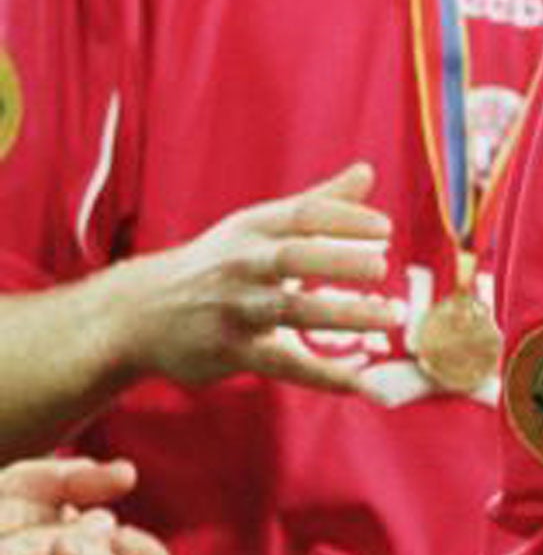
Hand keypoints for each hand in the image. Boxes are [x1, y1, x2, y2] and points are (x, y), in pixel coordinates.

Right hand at [97, 163, 402, 395]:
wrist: (139, 312)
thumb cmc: (219, 262)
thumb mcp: (259, 226)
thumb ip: (318, 202)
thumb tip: (366, 170)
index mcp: (254, 229)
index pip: (302, 216)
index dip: (344, 219)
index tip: (386, 229)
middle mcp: (242, 264)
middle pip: (292, 257)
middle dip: (337, 260)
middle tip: (382, 267)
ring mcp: (234, 308)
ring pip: (290, 311)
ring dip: (343, 315)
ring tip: (392, 316)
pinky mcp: (229, 350)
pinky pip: (281, 363)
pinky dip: (321, 374)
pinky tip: (359, 383)